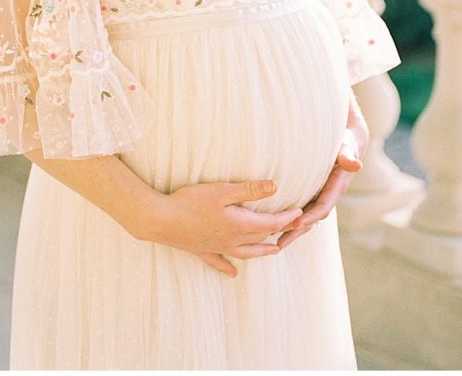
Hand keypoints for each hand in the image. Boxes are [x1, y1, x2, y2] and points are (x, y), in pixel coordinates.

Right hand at [148, 179, 302, 277]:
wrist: (161, 220)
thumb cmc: (191, 202)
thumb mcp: (222, 191)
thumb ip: (249, 190)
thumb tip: (276, 186)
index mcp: (239, 225)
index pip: (271, 224)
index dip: (287, 218)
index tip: (300, 213)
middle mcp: (232, 240)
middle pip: (262, 238)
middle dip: (279, 232)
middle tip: (293, 227)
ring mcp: (217, 248)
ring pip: (246, 253)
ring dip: (262, 251)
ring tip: (274, 250)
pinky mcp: (202, 250)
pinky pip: (220, 262)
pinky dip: (228, 268)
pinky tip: (233, 274)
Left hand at [277, 89, 368, 250]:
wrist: (349, 141)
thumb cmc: (346, 141)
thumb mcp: (348, 146)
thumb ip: (348, 154)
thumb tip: (355, 164)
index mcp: (336, 188)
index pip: (322, 207)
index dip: (309, 216)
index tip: (294, 223)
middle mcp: (328, 195)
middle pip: (311, 219)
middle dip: (296, 231)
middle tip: (278, 243)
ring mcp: (320, 195)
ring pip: (305, 217)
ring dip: (291, 229)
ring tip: (273, 242)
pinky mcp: (312, 192)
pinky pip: (301, 209)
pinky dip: (290, 218)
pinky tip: (273, 224)